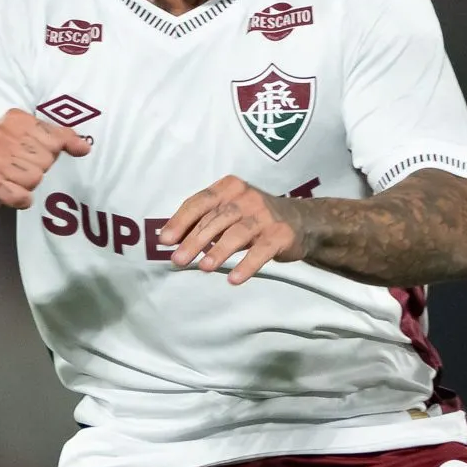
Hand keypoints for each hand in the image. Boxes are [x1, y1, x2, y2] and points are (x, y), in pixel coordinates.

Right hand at [0, 109, 91, 213]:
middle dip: (37, 169)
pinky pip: (22, 196)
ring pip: (36, 178)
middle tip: (16, 168)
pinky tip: (8, 193)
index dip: (52, 150)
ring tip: (9, 179)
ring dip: (26, 185)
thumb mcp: (24, 140)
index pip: (55, 136)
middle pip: (47, 159)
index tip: (41, 154)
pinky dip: (19, 199)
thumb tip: (85, 147)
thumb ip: (55, 138)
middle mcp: (2, 135)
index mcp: (14, 120)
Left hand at [160, 176, 308, 284]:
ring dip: (219, 251)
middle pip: (216, 219)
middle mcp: (247, 197)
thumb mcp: (229, 211)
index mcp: (230, 187)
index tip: (165, 240)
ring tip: (204, 267)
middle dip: (195, 240)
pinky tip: (234, 278)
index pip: (200, 201)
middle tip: (178, 259)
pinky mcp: (280, 234)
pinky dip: (247, 264)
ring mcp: (265, 215)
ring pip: (237, 233)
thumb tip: (170, 239)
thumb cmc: (254, 217)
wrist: (300, 221)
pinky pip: (262, 250)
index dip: (181, 221)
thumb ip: (203, 221)